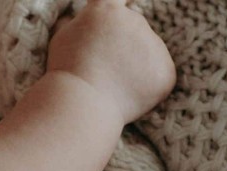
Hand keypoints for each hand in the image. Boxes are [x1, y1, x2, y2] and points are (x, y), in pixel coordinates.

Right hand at [47, 0, 175, 122]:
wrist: (82, 104)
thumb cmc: (66, 73)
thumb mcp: (61, 38)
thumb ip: (75, 23)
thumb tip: (78, 18)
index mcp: (107, 10)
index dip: (119, 3)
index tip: (122, 4)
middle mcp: (135, 21)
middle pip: (132, 29)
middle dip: (121, 46)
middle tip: (102, 70)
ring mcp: (154, 46)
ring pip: (147, 55)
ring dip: (134, 68)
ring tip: (111, 87)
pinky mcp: (165, 72)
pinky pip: (158, 77)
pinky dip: (145, 88)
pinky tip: (125, 97)